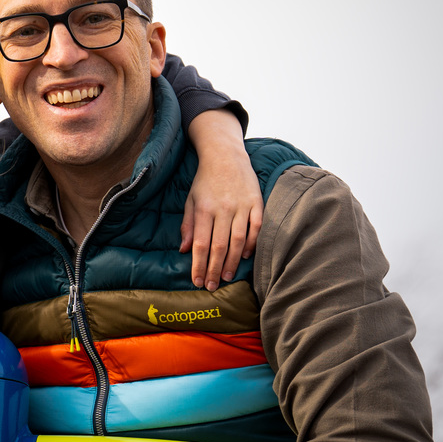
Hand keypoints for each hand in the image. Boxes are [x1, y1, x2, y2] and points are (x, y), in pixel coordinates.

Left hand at [182, 109, 262, 290]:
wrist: (225, 155)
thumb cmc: (205, 181)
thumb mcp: (190, 200)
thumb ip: (188, 225)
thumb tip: (185, 250)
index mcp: (204, 209)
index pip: (201, 244)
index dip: (199, 265)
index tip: (197, 281)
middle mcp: (223, 209)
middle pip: (219, 246)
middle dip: (214, 269)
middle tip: (212, 286)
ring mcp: (241, 205)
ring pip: (238, 240)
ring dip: (232, 262)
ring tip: (226, 277)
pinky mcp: (257, 202)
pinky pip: (256, 227)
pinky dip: (252, 243)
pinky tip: (246, 256)